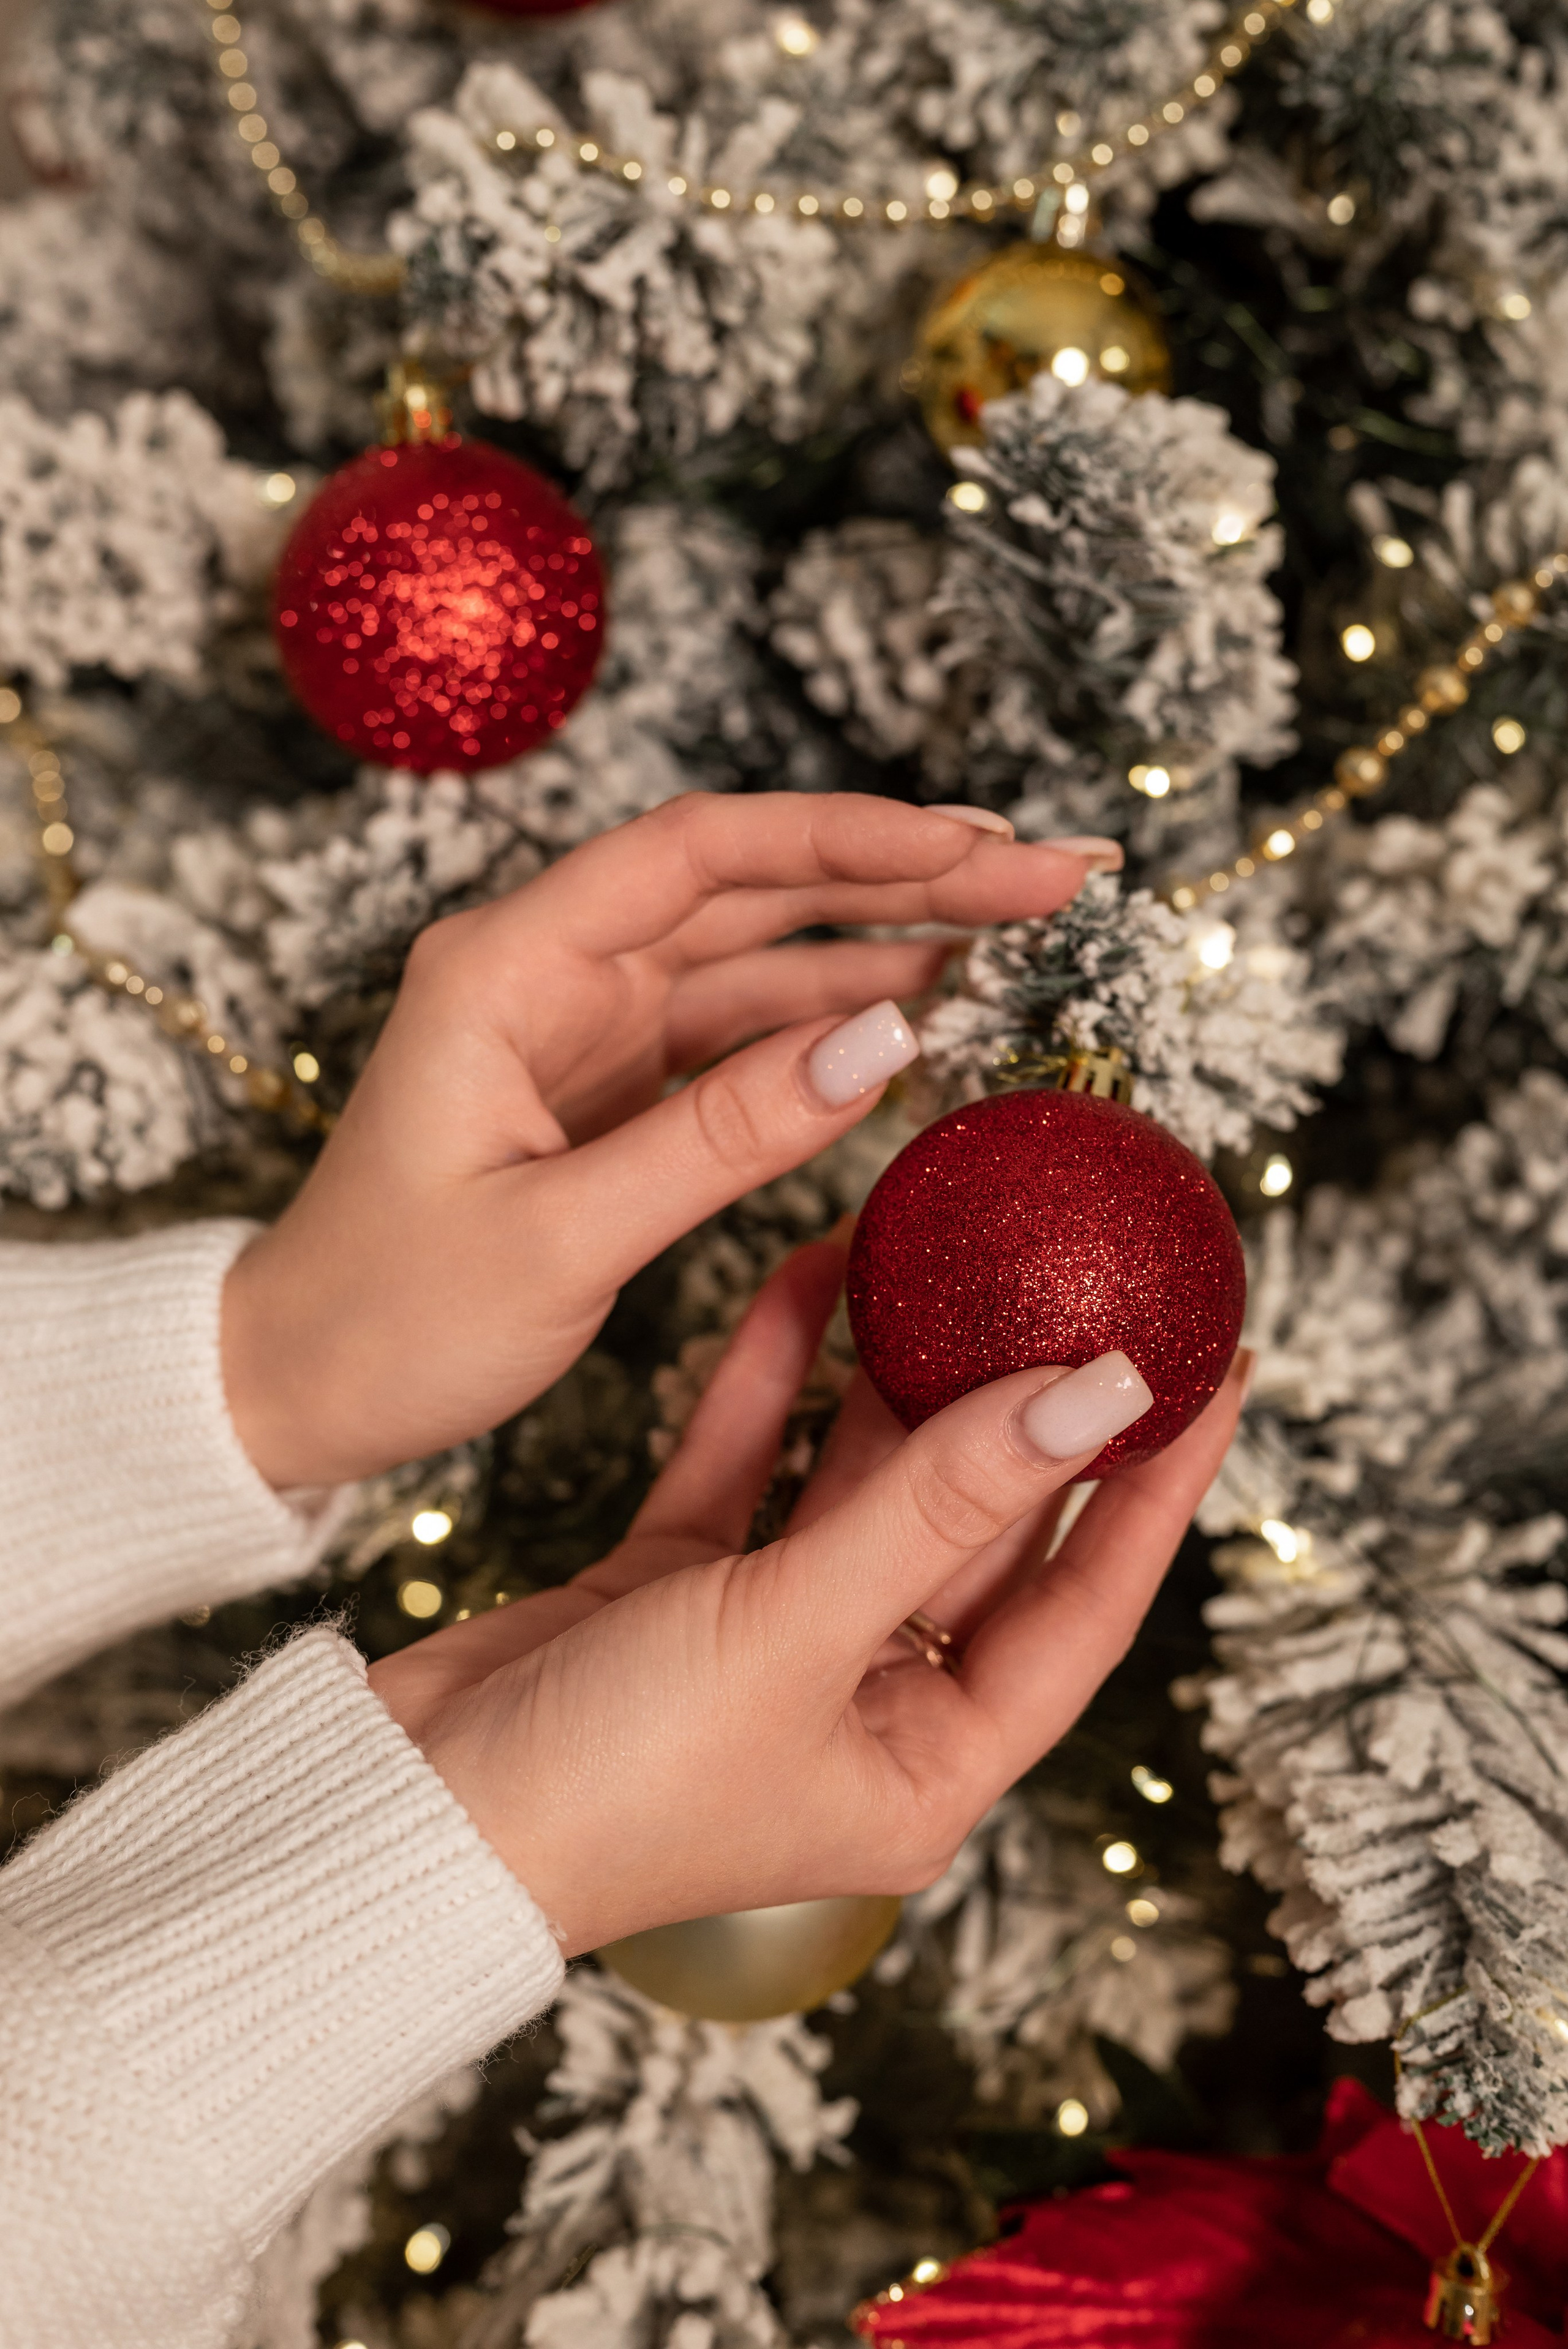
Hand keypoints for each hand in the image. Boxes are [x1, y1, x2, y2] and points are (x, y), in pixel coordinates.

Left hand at [222, 793, 1114, 1486]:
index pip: (703, 853)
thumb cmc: (386, 1316)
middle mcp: (549, 968)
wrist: (291, 1385)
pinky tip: (929, 1018)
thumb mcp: (559, 1238)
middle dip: (909, 872)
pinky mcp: (608, 1082)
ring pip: (763, 950)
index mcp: (506, 968)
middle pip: (754, 883)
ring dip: (890, 940)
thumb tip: (890, 1046)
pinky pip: (742, 1029)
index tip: (983, 852)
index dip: (854, 839)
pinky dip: (835, 1022)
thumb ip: (725, 1136)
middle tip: (1058, 875)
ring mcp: (583, 1023)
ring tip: (1026, 934)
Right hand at [368, 1240, 1248, 1956]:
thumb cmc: (609, 1785)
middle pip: (978, 1532)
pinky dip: (775, 1384)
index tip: (1209, 1370)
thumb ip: (939, 1505)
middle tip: (1091, 1285)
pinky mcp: (675, 1589)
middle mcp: (860, 1703)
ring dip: (894, 1374)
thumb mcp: (794, 1634)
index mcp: (924, 1764)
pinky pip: (750, 1467)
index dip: (1155, 1488)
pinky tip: (808, 1278)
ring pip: (860, 1483)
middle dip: (1024, 1408)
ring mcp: (766, 1641)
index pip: (1085, 1606)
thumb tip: (1093, 1394)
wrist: (401, 1813)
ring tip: (946, 1248)